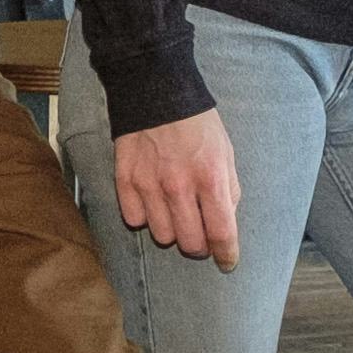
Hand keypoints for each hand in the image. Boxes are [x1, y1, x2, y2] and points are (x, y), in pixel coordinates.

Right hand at [111, 111, 243, 268]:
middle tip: (200, 233)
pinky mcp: (125, 180)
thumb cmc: (197, 124)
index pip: (221, 233)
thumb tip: (225, 222)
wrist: (156, 91)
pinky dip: (145, 216)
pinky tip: (152, 200)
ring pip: (162, 236)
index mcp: (211, 178)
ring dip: (171, 230)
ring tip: (174, 212)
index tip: (227, 262)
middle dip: (199, 245)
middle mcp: (179, 186)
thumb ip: (228, 190)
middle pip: (189, 243)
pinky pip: (135, 220)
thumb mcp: (226, 153)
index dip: (226, 254)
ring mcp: (149, 184)